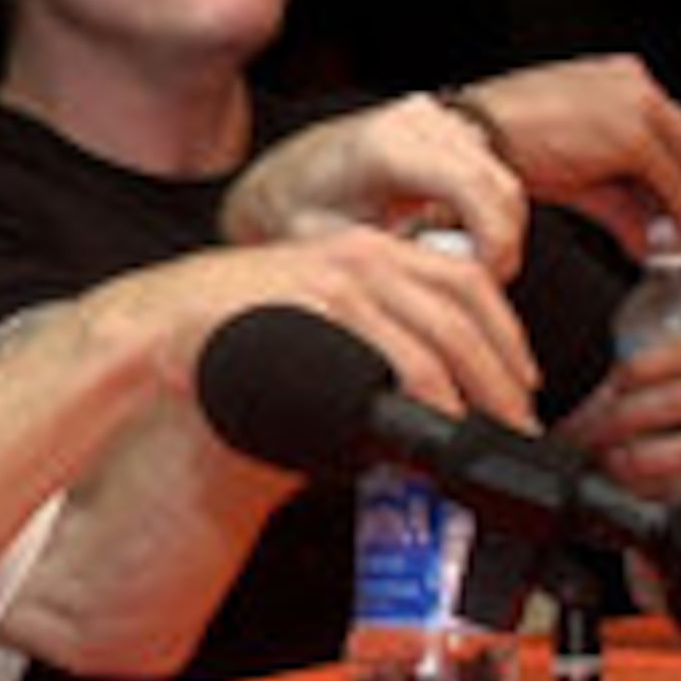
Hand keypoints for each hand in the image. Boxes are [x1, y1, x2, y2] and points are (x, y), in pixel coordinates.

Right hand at [93, 223, 542, 427]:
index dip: (506, 330)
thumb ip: (361, 333)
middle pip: (467, 308)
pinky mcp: (325, 311)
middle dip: (505, 370)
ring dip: (481, 388)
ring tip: (492, 430)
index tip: (523, 373)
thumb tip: (412, 388)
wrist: (157, 323)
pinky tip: (444, 421)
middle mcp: (364, 255)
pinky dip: (434, 393)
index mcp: (365, 250)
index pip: (464, 279)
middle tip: (521, 418)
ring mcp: (344, 281)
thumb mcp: (308, 311)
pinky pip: (401, 356)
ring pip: (445, 333)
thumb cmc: (226, 326)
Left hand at [224, 93, 534, 274]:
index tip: (484, 282)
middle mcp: (414, 121)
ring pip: (504, 184)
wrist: (279, 176)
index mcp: (383, 146)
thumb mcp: (330, 248)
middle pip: (501, 189)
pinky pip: (492, 175)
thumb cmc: (294, 210)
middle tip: (473, 288)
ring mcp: (433, 117)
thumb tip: (449, 296)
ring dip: (495, 232)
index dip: (496, 243)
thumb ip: (391, 266)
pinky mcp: (445, 125)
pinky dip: (484, 215)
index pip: (475, 190)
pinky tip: (447, 237)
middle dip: (499, 247)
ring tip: (451, 264)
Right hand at [454, 55, 680, 256]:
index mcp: (615, 80)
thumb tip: (646, 235)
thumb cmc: (499, 146)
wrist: (469, 138)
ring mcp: (636, 104)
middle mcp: (633, 84)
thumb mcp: (571, 173)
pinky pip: (673, 178)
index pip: (672, 131)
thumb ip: (617, 201)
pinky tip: (678, 235)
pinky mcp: (632, 133)